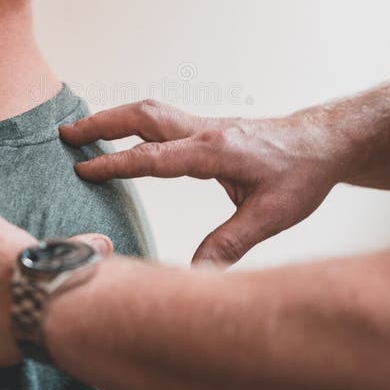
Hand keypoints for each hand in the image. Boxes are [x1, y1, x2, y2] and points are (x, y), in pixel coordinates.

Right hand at [60, 100, 339, 265]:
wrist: (324, 144)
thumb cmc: (302, 175)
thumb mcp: (271, 216)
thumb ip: (231, 244)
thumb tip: (194, 276)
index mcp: (215, 151)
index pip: (154, 157)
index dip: (116, 164)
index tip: (83, 170)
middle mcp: (204, 132)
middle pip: (144, 117)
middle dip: (102, 124)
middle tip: (65, 134)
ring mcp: (205, 126)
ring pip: (151, 113)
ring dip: (114, 119)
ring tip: (82, 130)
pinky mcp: (208, 130)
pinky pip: (162, 120)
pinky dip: (133, 123)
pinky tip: (123, 136)